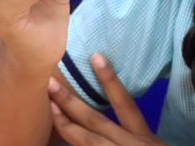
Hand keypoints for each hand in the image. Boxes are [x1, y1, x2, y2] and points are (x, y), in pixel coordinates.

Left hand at [48, 55, 163, 145]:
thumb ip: (134, 136)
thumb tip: (112, 126)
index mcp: (144, 138)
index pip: (126, 104)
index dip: (110, 80)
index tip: (96, 56)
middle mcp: (132, 144)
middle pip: (96, 121)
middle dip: (72, 101)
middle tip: (51, 81)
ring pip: (88, 141)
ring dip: (66, 125)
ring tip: (50, 106)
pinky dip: (74, 145)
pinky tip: (57, 135)